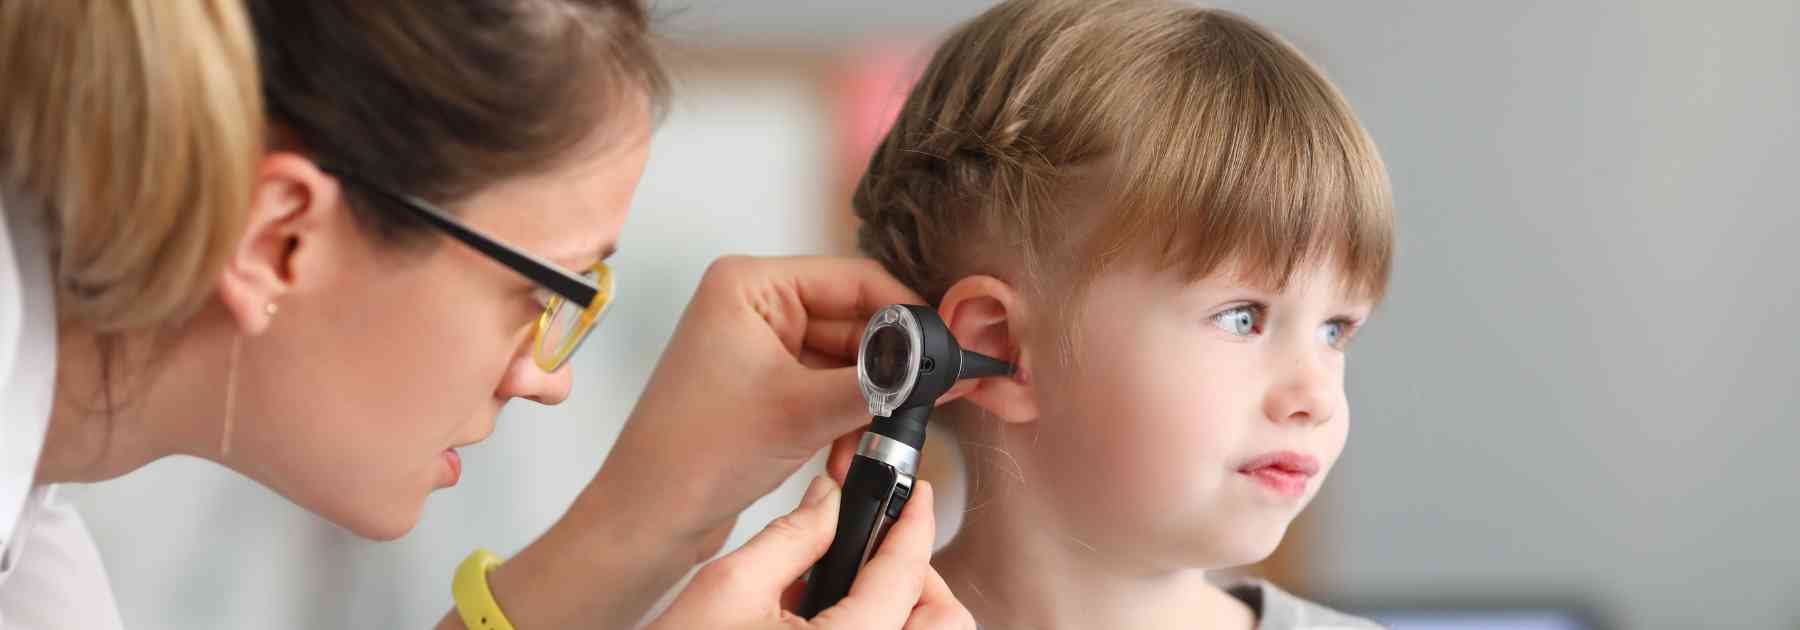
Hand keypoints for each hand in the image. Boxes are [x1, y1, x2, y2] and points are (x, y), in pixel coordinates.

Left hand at [469, 256, 927, 629]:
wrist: (648, 519)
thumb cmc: (693, 454)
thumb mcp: (802, 411)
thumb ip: (880, 381)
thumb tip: (940, 363)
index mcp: (751, 285)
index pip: (855, 280)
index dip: (909, 313)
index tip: (950, 344)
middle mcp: (756, 306)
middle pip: (856, 322)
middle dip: (890, 369)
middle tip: (931, 399)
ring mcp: (762, 348)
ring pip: (848, 362)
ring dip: (868, 404)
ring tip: (880, 440)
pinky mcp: (768, 387)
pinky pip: (830, 390)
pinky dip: (848, 421)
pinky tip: (849, 456)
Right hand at [649, 476, 973, 629]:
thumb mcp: (730, 587)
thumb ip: (793, 535)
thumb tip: (829, 499)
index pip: (906, 575)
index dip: (914, 524)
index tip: (914, 498)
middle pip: (944, 622)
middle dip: (921, 577)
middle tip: (882, 551)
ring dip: (908, 612)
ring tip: (857, 590)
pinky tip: (841, 621)